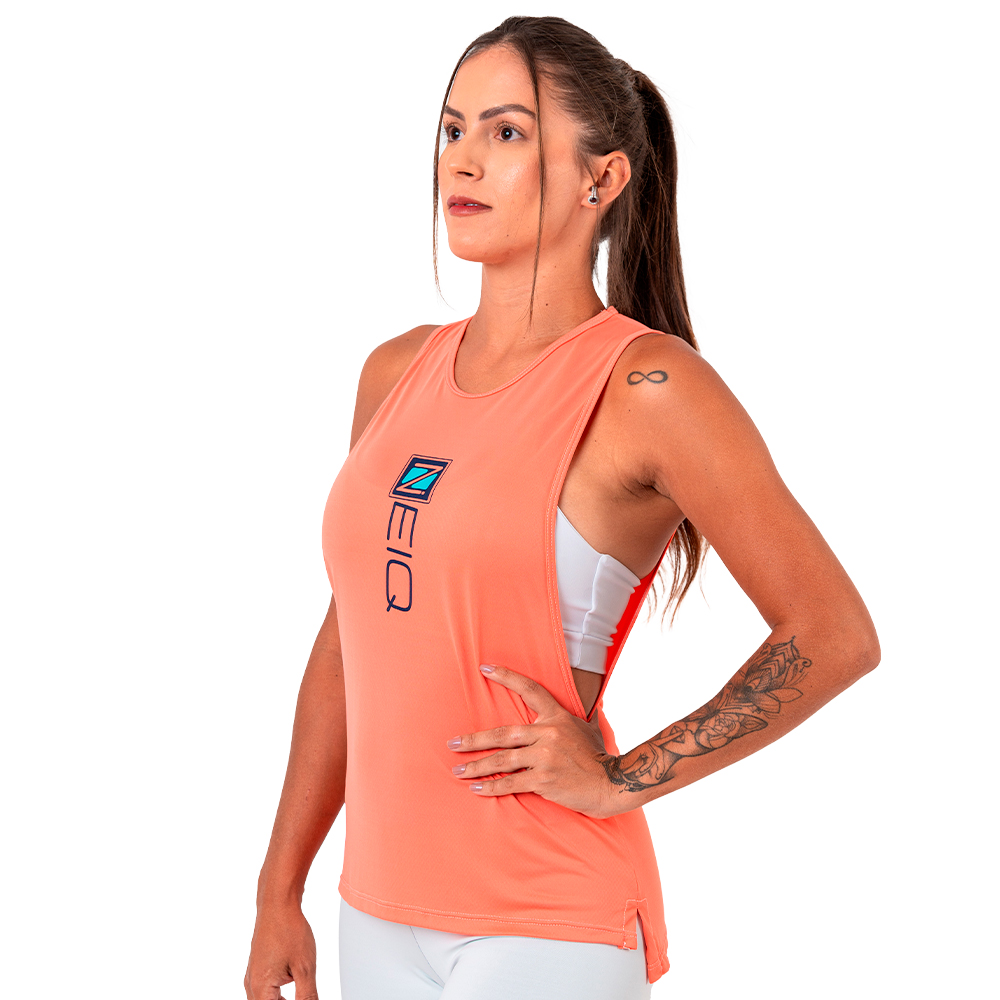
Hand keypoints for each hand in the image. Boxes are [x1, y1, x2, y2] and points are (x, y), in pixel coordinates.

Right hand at [245, 902, 317, 999]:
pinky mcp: (257, 965)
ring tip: (300, 994)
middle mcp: (252, 984)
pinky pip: (263, 989)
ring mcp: (253, 974)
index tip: (304, 996)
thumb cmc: (289, 930)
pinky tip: (290, 988)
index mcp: (260, 989)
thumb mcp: (305, 968)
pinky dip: (276, 995)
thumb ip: (307, 996)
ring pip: (263, 999)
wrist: (278, 903)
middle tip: (303, 995)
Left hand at [446, 663, 620, 819]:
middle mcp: (548, 734)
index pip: (529, 690)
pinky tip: (476, 788)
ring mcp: (545, 757)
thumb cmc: (599, 756)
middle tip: (452, 744)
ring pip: (501, 760)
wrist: (613, 783)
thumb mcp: (588, 728)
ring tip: (458, 770)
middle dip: (473, 739)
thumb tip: (589, 703)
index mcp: (557, 717)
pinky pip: (511, 783)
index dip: (506, 676)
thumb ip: (578, 717)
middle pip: (502, 733)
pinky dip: (491, 787)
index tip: (484, 668)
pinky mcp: (543, 780)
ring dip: (476, 766)